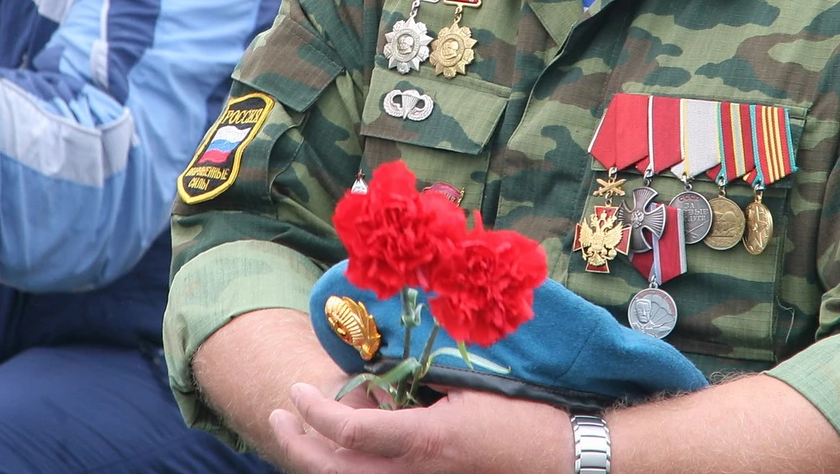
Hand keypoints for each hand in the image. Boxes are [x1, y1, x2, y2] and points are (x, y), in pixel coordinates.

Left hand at [269, 382, 566, 473]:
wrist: (561, 461)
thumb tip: (374, 377)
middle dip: (298, 445)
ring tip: (306, 424)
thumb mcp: (467, 391)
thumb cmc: (522, 419)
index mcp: (424, 443)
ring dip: (322, 457)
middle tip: (278, 414)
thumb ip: (417, 385)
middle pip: (336, 473)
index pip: (349, 435)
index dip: (315, 413)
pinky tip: (352, 439)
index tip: (296, 391)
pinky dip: (354, 464)